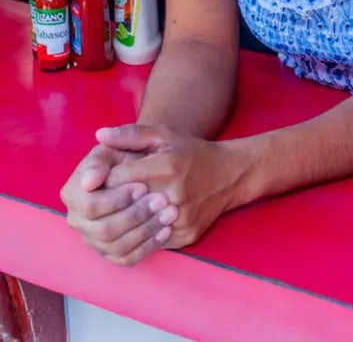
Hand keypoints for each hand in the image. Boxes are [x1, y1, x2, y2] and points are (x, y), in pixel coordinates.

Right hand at [60, 144, 178, 266]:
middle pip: (104, 230)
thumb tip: (89, 180)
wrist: (141, 169)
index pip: (90, 206)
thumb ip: (104, 157)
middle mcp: (77, 220)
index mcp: (73, 192)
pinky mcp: (110, 253)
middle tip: (162, 201)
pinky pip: (127, 258)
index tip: (142, 187)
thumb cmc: (128, 156)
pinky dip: (148, 246)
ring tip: (170, 214)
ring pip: (117, 247)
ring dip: (146, 231)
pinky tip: (166, 230)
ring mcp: (93, 239)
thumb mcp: (119, 146)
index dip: (116, 199)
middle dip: (135, 215)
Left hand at [98, 124, 250, 251]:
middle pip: (124, 207)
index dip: (105, 179)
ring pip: (136, 230)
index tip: (102, 179)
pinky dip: (141, 235)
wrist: (229, 175)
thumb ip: (131, 134)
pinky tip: (138, 225)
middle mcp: (174, 195)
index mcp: (166, 167)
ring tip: (117, 214)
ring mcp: (181, 219)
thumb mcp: (164, 135)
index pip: (117, 179)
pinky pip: (152, 242)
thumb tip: (100, 135)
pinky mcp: (186, 236)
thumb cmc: (191, 152)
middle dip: (110, 203)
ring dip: (123, 223)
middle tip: (103, 200)